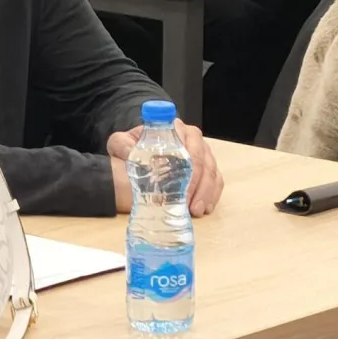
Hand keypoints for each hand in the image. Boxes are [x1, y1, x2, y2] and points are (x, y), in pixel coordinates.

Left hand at [107, 122, 222, 216]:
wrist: (133, 162)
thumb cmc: (130, 151)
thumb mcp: (121, 144)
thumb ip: (122, 145)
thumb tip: (130, 152)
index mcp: (174, 128)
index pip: (187, 141)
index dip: (187, 162)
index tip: (181, 181)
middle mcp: (193, 139)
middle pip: (202, 160)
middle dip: (197, 183)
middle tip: (188, 201)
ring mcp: (204, 155)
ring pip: (211, 173)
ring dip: (205, 193)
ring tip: (195, 210)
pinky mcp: (209, 171)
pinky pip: (217, 182)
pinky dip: (212, 195)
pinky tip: (205, 208)